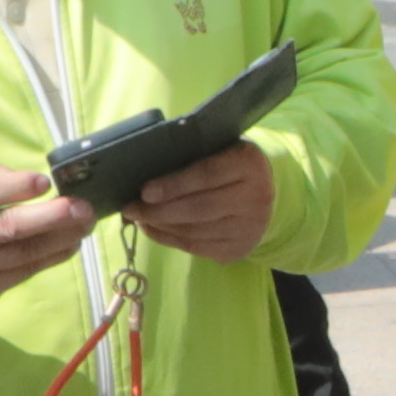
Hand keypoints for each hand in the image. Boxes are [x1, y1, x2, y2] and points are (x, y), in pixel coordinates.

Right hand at [0, 159, 93, 312]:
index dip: (16, 187)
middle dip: (51, 217)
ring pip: (23, 254)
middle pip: (8, 228)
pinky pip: (25, 272)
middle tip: (80, 206)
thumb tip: (27, 180)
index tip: (44, 181)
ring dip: (61, 238)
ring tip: (85, 222)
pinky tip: (70, 243)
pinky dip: (52, 257)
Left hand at [127, 142, 276, 260]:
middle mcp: (257, 197)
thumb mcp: (217, 148)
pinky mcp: (240, 248)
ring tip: (139, 218)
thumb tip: (143, 171)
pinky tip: (154, 229)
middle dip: (160, 211)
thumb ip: (191, 155)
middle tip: (131, 209)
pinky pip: (197, 248)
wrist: (264, 190)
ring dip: (161, 226)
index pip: (207, 175)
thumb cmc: (227, 162)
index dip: (174, 185)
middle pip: (200, 208)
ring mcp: (251, 227)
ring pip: (196, 231)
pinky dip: (170, 239)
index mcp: (250, 163)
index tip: (144, 191)